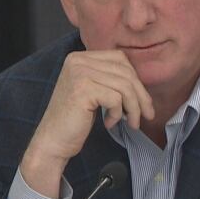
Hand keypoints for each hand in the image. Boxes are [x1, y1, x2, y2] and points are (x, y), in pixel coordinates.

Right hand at [20, 50, 154, 197]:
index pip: (120, 59)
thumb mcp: (94, 91)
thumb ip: (110, 79)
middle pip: (125, 72)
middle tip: (147, 115)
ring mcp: (79, 74)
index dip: (136, 80)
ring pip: (124, 86)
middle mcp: (78, 61)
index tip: (143, 101)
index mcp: (80, 57)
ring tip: (131, 123)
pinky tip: (109, 123)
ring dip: (133, 108)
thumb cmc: (75, 119)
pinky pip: (116, 99)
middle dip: (141, 96)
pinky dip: (118, 114)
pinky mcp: (83, 90)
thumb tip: (142, 83)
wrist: (53, 141)